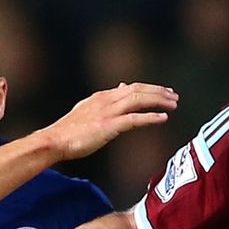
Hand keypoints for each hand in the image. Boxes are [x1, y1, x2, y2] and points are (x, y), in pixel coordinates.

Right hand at [41, 82, 177, 161]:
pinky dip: (150, 117)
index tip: (163, 92)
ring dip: (158, 100)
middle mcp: (106, 100)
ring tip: (173, 104)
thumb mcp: (86, 112)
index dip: (148, 89)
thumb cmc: (68, 132)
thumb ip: (103, 103)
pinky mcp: (108, 126)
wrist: (54, 141)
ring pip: (138, 100)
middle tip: (174, 96)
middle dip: (158, 91)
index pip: (130, 88)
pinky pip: (134, 119)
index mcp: (101, 97)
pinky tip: (163, 118)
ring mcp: (107, 112)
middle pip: (138, 89)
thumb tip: (118, 91)